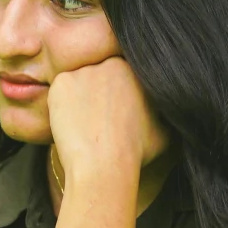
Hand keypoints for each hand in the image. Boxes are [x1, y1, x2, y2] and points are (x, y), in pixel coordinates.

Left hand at [45, 57, 167, 191]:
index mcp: (135, 70)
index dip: (116, 95)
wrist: (103, 164)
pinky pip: (61, 91)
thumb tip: (166, 110)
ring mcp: (84, 70)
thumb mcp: (165, 129)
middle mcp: (110, 63)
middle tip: (97, 120)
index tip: (113, 113)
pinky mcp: (62, 82)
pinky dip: (62, 106)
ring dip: (80, 99)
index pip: (120, 74)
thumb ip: (162, 110)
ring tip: (84, 126)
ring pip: (79, 82)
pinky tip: (71, 125)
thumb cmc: (136, 152)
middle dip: (98, 93)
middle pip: (99, 74)